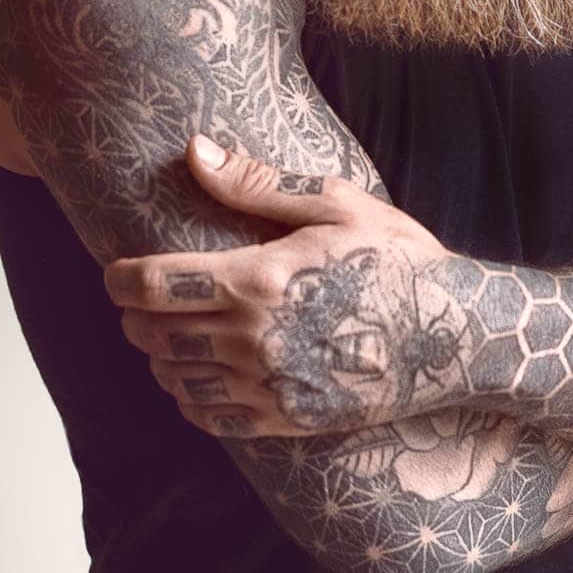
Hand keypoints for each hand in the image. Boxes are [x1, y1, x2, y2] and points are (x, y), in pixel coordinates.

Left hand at [104, 135, 466, 438]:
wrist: (457, 335)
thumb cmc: (398, 257)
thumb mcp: (335, 203)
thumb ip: (254, 184)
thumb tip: (193, 151)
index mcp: (258, 280)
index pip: (154, 286)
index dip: (120, 278)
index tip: (115, 272)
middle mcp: (253, 340)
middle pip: (155, 335)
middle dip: (135, 316)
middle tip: (138, 301)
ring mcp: (269, 386)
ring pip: (177, 379)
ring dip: (158, 357)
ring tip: (164, 337)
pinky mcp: (287, 421)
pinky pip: (212, 419)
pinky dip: (188, 400)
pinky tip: (195, 380)